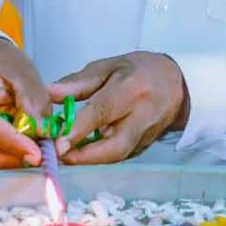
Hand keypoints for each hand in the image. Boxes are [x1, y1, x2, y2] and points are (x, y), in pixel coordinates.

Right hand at [0, 37, 47, 169]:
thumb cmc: (2, 63)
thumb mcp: (26, 75)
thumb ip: (35, 106)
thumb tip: (43, 137)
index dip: (13, 144)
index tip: (36, 155)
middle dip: (5, 161)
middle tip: (33, 159)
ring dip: (1, 161)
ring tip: (26, 152)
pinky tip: (13, 150)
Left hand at [52, 52, 188, 165]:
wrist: (176, 85)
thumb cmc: (140, 71)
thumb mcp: (108, 67)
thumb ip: (78, 83)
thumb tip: (48, 93)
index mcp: (132, 88)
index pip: (103, 111)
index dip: (80, 129)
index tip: (58, 142)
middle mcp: (142, 115)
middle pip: (116, 146)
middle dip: (85, 156)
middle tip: (58, 155)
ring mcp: (146, 135)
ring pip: (116, 155)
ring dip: (88, 158)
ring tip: (64, 153)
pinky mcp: (143, 147)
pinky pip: (118, 156)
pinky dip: (97, 156)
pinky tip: (80, 151)